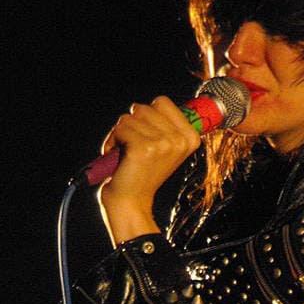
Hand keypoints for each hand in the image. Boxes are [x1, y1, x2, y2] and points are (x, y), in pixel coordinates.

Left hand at [99, 96, 200, 244]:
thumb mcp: (164, 148)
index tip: (146, 136)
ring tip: (125, 154)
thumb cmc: (143, 174)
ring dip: (120, 134)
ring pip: (129, 117)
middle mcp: (180, 139)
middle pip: (144, 107)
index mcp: (191, 137)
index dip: (146, 116)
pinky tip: (119, 158)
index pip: (162, 101)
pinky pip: (120, 128)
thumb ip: (166, 124)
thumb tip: (157, 102)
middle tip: (133, 148)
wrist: (131, 202)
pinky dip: (112, 142)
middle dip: (131, 125)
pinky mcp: (143, 148)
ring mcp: (163, 143)